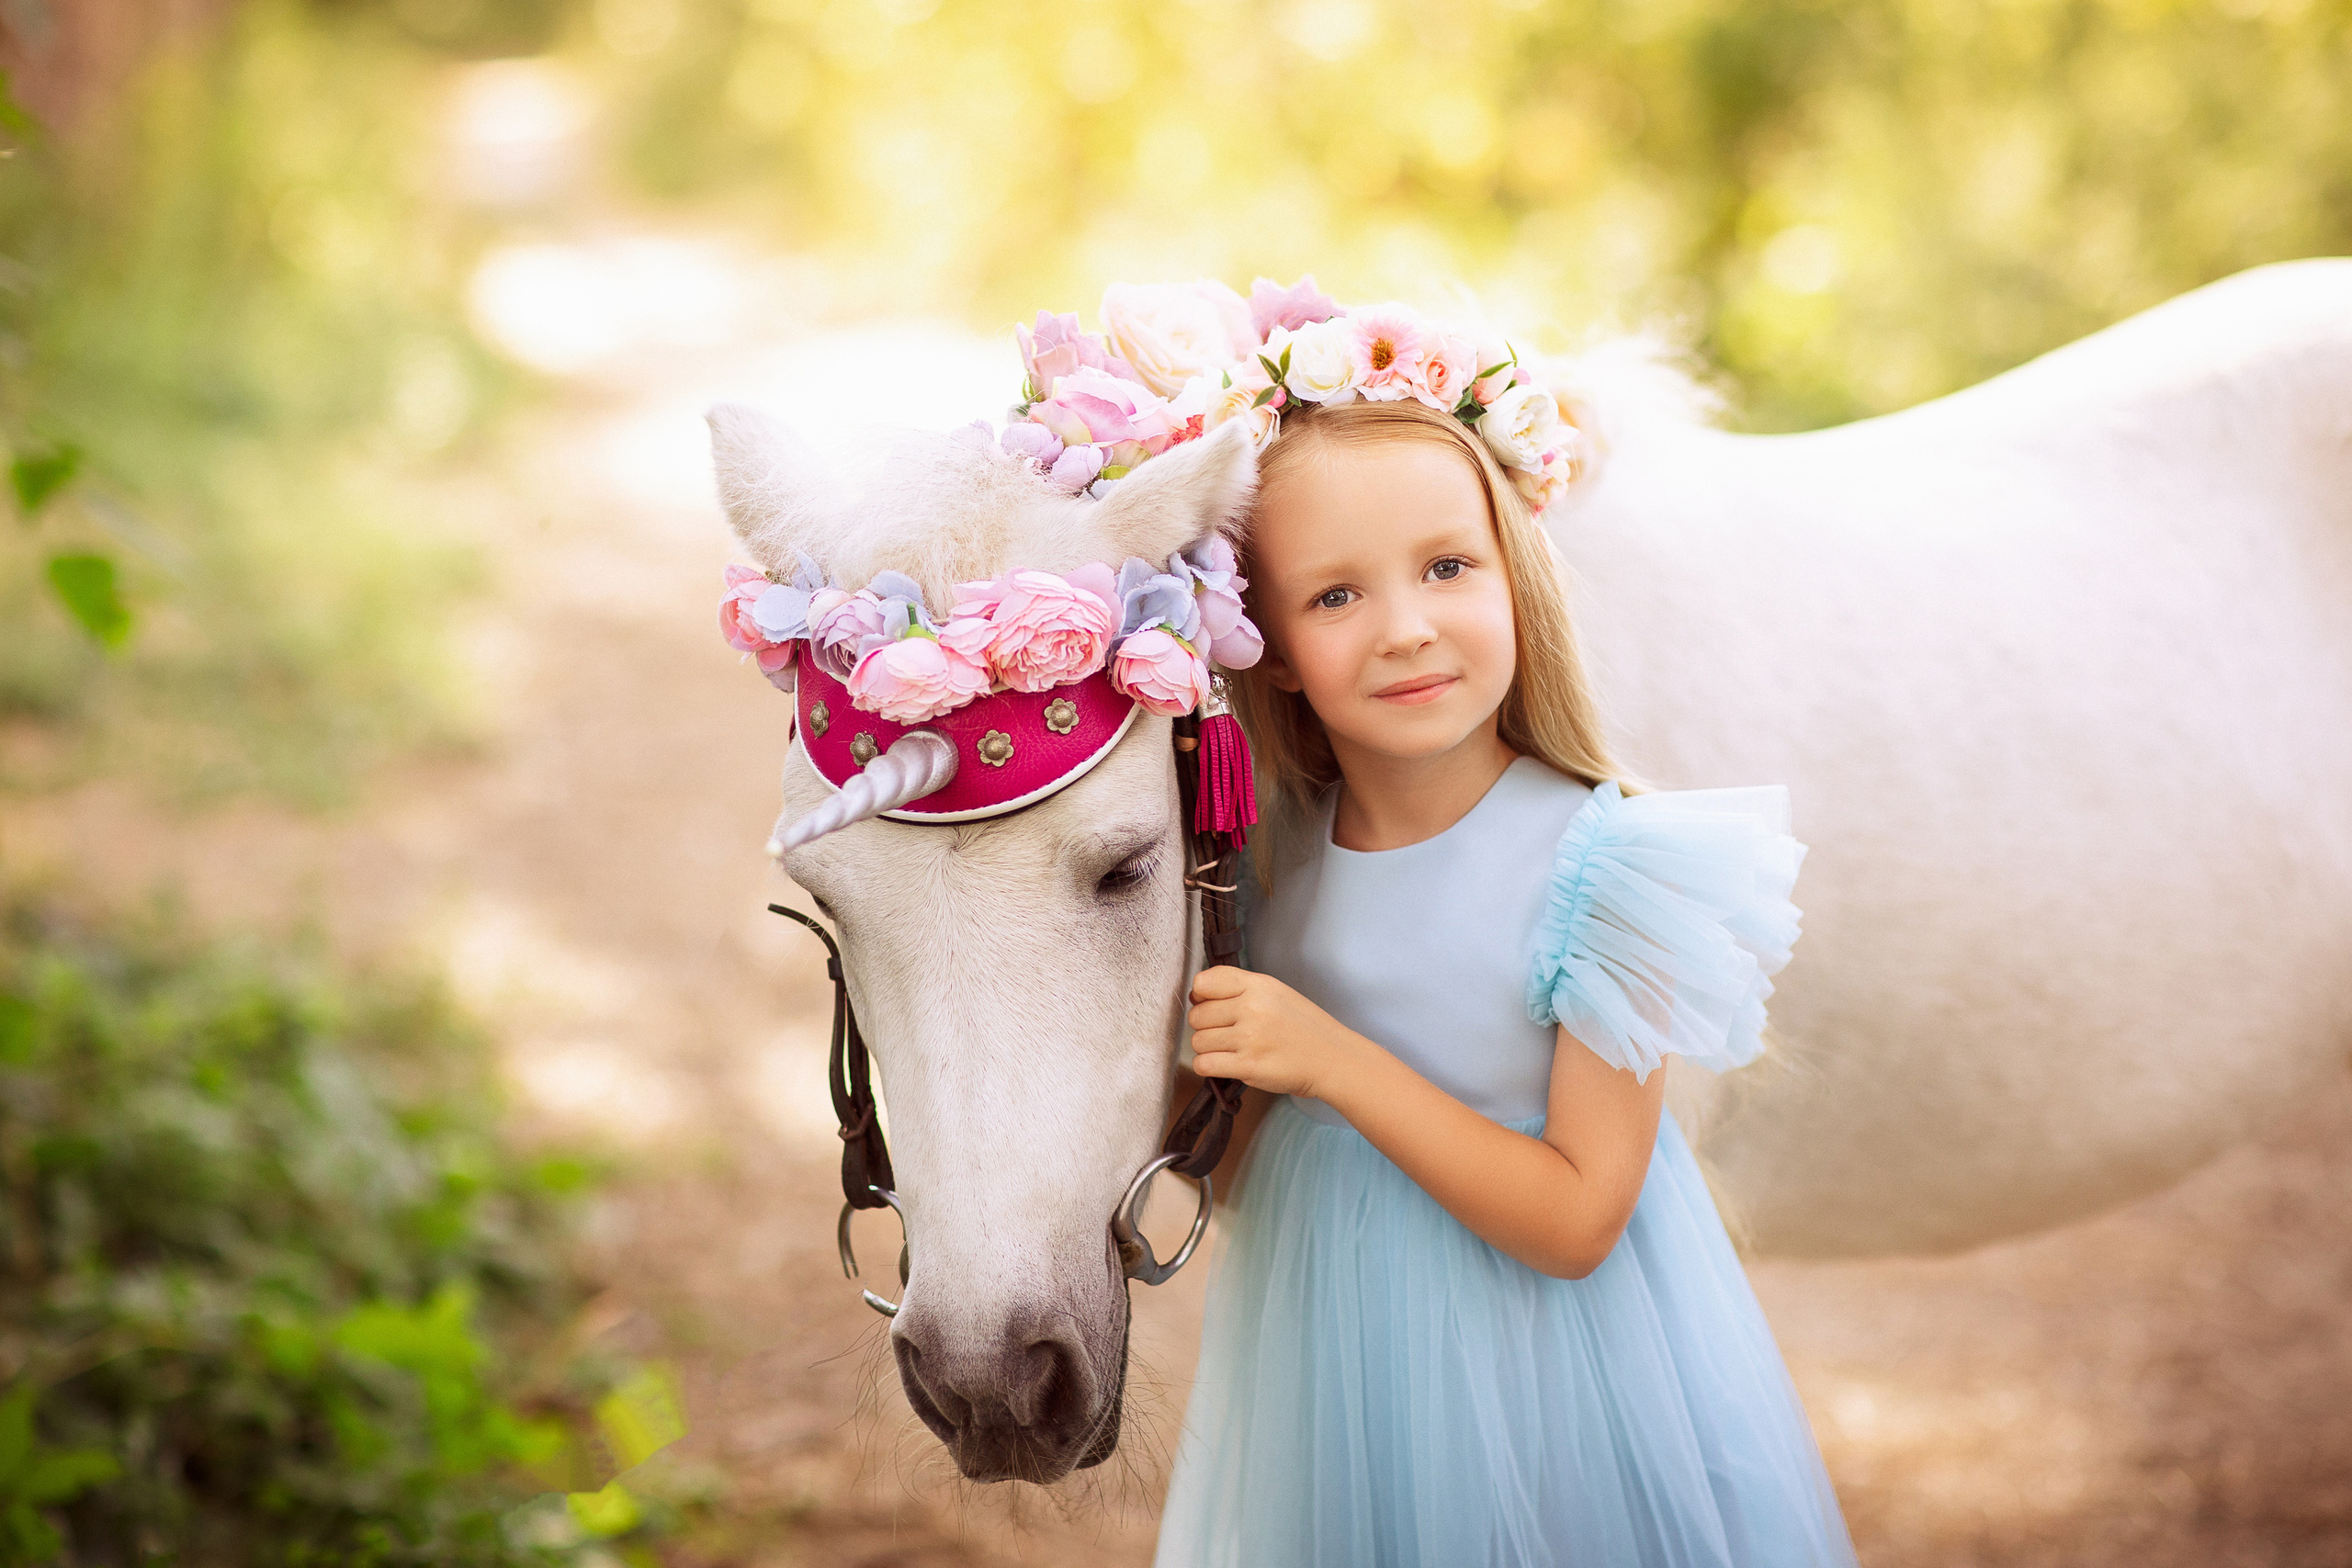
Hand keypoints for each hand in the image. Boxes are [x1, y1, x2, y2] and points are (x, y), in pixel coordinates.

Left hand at [1186, 966, 1368, 1099]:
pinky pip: (1204, 1064)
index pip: (1204, 982)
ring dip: (1209, 1048)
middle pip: (1197, 1015)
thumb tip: (1195, 995)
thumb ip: (1239, 989)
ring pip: (1198, 1041)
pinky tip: (1226, 1064)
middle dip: (1206, 1026)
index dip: (1201, 995)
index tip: (1211, 1005)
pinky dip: (1208, 1066)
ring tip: (1231, 1049)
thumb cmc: (1302, 1026)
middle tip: (1227, 1032)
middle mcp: (1252, 1008)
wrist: (1332, 1058)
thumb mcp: (1275, 993)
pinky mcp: (1248, 1067)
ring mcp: (1250, 1038)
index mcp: (1258, 985)